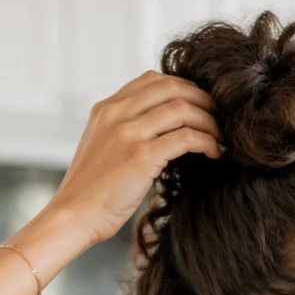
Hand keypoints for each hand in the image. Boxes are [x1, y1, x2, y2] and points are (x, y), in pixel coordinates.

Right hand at [50, 70, 223, 246]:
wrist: (75, 215)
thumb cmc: (92, 190)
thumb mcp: (103, 147)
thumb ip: (125, 130)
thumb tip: (162, 128)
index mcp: (106, 108)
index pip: (152, 79)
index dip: (183, 87)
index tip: (199, 103)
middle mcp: (116, 114)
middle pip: (171, 87)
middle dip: (202, 99)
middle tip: (217, 116)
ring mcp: (128, 133)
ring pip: (183, 109)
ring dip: (209, 121)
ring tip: (219, 136)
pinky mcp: (142, 156)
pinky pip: (186, 137)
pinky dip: (206, 142)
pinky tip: (213, 152)